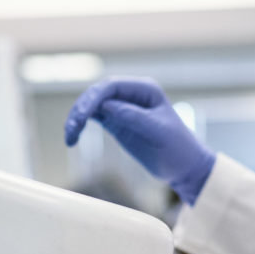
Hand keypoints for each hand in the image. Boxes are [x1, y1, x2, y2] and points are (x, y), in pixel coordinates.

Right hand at [65, 77, 215, 204]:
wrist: (185, 167)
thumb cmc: (179, 148)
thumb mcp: (159, 132)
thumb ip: (133, 117)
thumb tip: (106, 106)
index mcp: (145, 90)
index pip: (112, 86)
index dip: (94, 98)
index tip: (83, 115)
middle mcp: (132, 95)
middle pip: (97, 94)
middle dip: (81, 108)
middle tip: (72, 128)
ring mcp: (122, 108)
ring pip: (91, 106)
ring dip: (77, 118)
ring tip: (69, 137)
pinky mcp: (116, 123)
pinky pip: (93, 118)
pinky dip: (80, 126)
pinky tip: (72, 138)